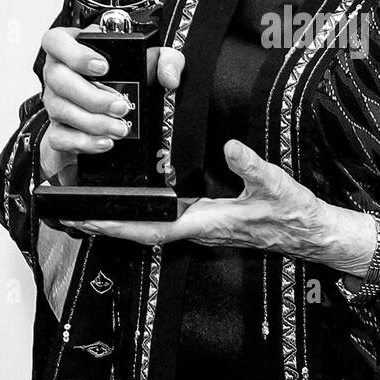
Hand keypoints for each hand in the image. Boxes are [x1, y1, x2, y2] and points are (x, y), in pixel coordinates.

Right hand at [39, 25, 184, 183]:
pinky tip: (105, 142)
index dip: (75, 54)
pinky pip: (59, 137)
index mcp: (71, 47)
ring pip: (60, 110)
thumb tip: (169, 77)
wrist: (118, 110)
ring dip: (92, 122)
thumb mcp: (151, 60)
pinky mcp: (58, 128)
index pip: (55, 41)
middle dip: (92, 96)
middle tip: (120, 106)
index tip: (103, 67)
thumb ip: (166, 60)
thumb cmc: (126, 77)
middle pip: (58, 79)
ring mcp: (54, 100)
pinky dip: (83, 142)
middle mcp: (57, 72)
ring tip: (120, 128)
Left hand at [63, 138, 342, 259]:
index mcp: (207, 222)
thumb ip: (252, 166)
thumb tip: (229, 147)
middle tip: (69, 214)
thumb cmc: (293, 213)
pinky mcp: (207, 222)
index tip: (90, 218)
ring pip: (151, 229)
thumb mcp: (275, 184)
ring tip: (88, 211)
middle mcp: (198, 229)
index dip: (120, 225)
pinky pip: (165, 222)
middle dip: (106, 225)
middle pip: (141, 232)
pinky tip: (130, 206)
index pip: (154, 227)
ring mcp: (202, 228)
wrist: (310, 232)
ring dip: (120, 222)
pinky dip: (141, 217)